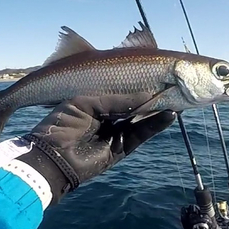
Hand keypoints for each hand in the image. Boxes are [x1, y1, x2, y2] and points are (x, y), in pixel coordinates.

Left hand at [16, 93, 175, 203]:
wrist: (53, 157)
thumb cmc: (62, 124)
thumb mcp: (85, 102)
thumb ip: (115, 98)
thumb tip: (143, 93)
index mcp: (95, 99)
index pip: (120, 87)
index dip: (136, 82)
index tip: (154, 72)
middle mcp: (107, 115)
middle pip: (134, 102)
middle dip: (152, 93)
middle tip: (171, 83)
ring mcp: (116, 131)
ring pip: (141, 118)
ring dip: (158, 108)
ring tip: (176, 97)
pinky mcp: (122, 147)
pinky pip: (142, 134)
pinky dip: (155, 124)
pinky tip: (169, 114)